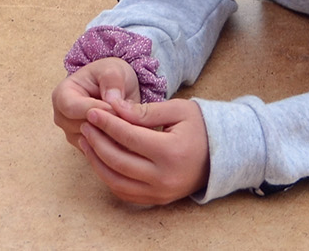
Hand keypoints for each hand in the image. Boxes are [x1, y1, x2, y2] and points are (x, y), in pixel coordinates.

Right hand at [51, 57, 140, 146]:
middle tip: (129, 118)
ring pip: (92, 143)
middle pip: (82, 128)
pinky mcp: (85, 147)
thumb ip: (112, 81)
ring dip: (112, 136)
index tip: (118, 107)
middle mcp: (62, 118)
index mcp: (62, 95)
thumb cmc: (110, 75)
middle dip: (107, 124)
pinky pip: (99, 152)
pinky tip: (127, 135)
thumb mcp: (113, 70)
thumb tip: (112, 102)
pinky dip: (114, 145)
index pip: (73, 108)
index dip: (97, 109)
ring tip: (129, 124)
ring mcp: (72, 135)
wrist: (114, 87)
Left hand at [77, 96, 209, 206]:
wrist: (222, 155)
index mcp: (171, 152)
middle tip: (85, 125)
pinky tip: (100, 160)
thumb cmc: (200, 127)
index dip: (107, 124)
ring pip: (116, 181)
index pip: (128, 137)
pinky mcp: (157, 200)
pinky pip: (125, 192)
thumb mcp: (178, 110)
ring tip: (86, 142)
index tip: (92, 112)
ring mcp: (160, 193)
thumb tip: (114, 107)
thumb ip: (145, 111)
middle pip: (118, 161)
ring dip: (97, 162)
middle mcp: (164, 177)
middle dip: (97, 142)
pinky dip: (108, 177)